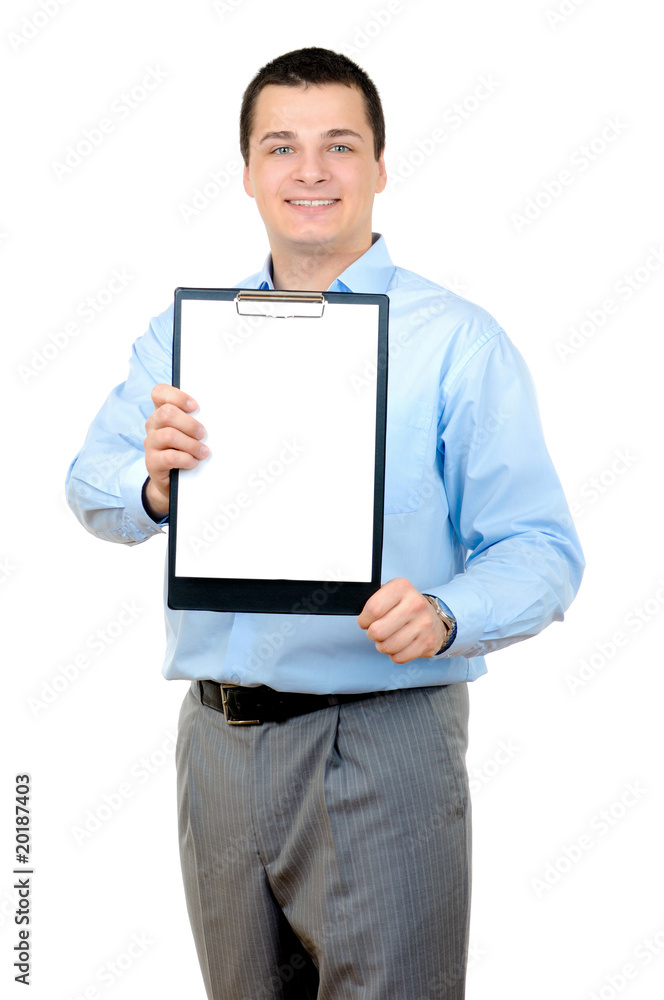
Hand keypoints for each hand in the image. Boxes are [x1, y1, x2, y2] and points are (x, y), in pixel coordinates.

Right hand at [143, 384, 207, 516]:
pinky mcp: (152, 462)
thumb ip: (198, 421)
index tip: (195, 406)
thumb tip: (221, 415)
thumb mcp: (191, 433)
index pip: (159, 393)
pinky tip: (193, 462)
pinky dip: (186, 459)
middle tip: (203, 434)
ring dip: (191, 444)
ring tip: (203, 452)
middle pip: (166, 413)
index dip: (177, 396)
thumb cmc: (186, 451)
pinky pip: (169, 457)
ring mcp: (150, 443)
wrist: (175, 482)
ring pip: (168, 435)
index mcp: (162, 412)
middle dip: (190, 424)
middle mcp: (153, 425)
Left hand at [357, 577, 447, 663]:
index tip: (365, 621)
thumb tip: (353, 608)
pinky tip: (398, 646)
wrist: (432, 616)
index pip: (373, 609)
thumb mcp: (390, 593)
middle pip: (378, 631)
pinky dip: (394, 655)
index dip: (364, 620)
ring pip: (388, 646)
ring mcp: (424, 623)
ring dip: (382, 646)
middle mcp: (415, 603)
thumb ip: (374, 599)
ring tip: (387, 638)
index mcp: (401, 587)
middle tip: (376, 631)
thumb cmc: (403, 605)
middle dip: (372, 634)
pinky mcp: (428, 641)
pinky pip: (400, 657)